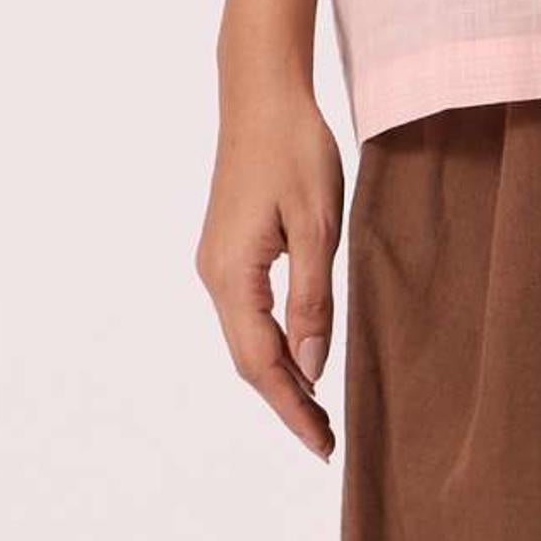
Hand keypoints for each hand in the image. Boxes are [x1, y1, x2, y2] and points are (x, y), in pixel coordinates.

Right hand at [198, 65, 345, 457]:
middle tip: (327, 441)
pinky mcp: (226, 250)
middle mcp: (213, 276)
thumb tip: (311, 368)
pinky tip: (301, 356)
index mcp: (232, 275)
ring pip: (246, 339)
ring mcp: (215, 263)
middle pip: (248, 360)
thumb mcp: (319, 227)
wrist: (261, 93)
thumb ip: (313, 301)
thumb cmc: (295, 151)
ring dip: (280, 376)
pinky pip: (247, 315)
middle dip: (286, 403)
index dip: (292, 409)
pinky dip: (274, 345)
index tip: (322, 446)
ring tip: (319, 410)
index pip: (262, 363)